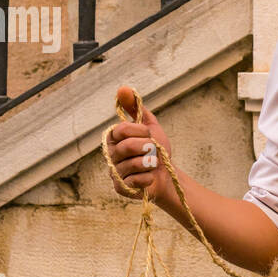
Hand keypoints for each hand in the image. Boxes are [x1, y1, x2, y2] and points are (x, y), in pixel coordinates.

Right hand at [107, 85, 173, 203]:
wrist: (167, 175)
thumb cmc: (156, 150)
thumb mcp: (150, 126)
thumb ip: (136, 108)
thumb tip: (123, 88)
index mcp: (114, 138)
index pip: (121, 129)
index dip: (140, 131)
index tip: (149, 134)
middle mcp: (110, 154)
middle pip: (126, 147)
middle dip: (147, 147)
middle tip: (153, 150)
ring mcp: (114, 172)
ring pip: (132, 164)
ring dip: (150, 163)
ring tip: (153, 164)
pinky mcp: (121, 188)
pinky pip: (135, 181)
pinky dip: (148, 178)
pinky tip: (150, 177)